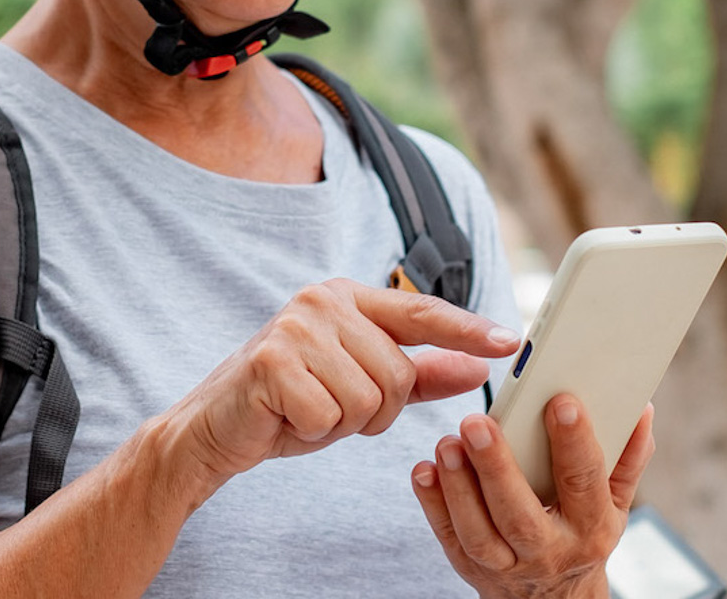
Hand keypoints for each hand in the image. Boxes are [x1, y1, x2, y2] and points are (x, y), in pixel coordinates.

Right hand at [163, 279, 523, 485]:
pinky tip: (288, 418)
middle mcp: (323, 300)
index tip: (510, 342)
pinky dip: (314, 431)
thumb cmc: (292, 404)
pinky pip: (331, 417)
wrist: (216, 427)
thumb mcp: (362, 385)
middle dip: (375, 411)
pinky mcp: (271, 361)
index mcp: (348, 297)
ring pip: (368, 399)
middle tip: (332, 408)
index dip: (467, 329)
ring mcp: (295, 326)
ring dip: (344, 423)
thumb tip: (479, 367)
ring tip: (309, 410)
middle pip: (398, 374)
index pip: (421, 312)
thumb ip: (422, 374)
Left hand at [413, 398, 655, 598]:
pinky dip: (433, 504)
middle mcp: (550, 551)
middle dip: (497, 467)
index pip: (585, 481)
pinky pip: (449, 537)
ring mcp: (507, 565)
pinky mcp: (471, 568)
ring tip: (447, 443)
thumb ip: (627, 457)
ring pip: (479, 531)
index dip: (575, 442)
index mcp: (592, 527)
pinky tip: (424, 470)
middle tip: (476, 422)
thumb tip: (641, 409)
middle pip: (520, 513)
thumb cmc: (584, 535)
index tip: (560, 401)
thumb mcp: (616, 503)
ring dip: (459, 486)